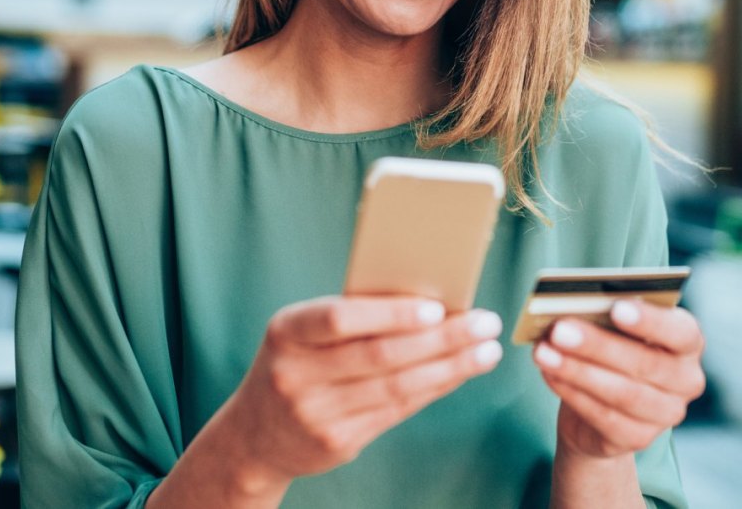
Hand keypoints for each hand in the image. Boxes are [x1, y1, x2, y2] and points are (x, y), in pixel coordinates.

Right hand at [227, 296, 502, 488]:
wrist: (254, 435)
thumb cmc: (296, 362)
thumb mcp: (303, 332)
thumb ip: (352, 316)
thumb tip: (429, 299)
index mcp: (287, 331)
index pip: (340, 319)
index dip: (390, 314)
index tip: (437, 308)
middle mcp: (297, 374)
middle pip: (381, 355)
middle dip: (442, 338)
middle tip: (485, 322)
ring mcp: (316, 413)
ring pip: (397, 387)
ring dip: (450, 367)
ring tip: (487, 350)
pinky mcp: (338, 442)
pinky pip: (397, 411)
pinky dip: (434, 388)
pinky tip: (460, 373)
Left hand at [532, 301, 704, 458]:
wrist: (601, 405)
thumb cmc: (612, 348)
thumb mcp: (613, 327)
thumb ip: (603, 316)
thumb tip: (570, 309)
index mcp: (688, 341)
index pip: (680, 331)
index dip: (650, 320)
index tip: (616, 307)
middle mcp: (687, 379)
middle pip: (645, 363)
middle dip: (597, 345)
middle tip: (560, 329)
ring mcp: (667, 413)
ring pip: (622, 393)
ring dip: (577, 371)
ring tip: (543, 352)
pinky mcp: (639, 438)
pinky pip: (604, 416)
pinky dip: (572, 393)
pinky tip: (549, 373)